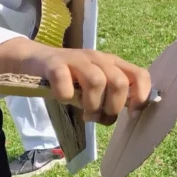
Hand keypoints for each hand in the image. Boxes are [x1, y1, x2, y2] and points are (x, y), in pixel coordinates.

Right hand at [0, 38, 152, 124]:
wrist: (36, 61)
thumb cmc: (69, 79)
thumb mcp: (93, 89)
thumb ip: (107, 100)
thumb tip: (114, 118)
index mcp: (112, 64)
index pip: (140, 75)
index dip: (141, 96)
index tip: (131, 114)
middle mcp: (98, 58)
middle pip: (119, 82)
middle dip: (112, 107)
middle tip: (98, 116)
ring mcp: (76, 59)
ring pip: (96, 82)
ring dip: (91, 105)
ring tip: (84, 113)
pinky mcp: (54, 64)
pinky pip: (64, 81)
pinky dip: (65, 96)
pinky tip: (63, 99)